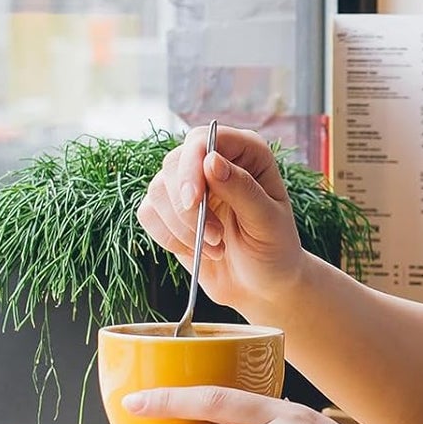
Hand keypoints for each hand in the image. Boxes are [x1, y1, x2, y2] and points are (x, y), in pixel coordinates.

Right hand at [138, 127, 306, 317]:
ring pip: (157, 190)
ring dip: (181, 227)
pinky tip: (196, 250)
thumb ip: (242, 189)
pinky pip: (148, 213)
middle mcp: (213, 161)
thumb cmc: (274, 249)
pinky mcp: (169, 210)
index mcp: (245, 152)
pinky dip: (168, 237)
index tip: (193, 200)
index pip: (204, 139)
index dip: (192, 165)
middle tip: (216, 237)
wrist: (261, 284)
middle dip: (188, 208)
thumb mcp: (268, 221)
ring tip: (215, 247)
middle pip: (174, 164)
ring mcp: (188, 185)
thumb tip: (211, 161)